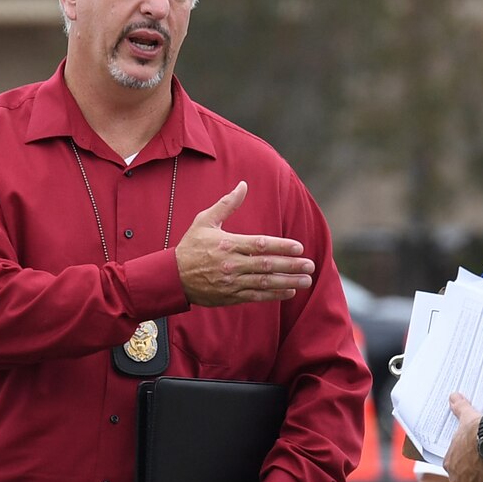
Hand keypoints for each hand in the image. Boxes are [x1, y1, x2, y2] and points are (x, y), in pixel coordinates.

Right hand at [175, 181, 315, 306]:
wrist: (172, 277)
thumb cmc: (190, 246)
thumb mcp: (204, 221)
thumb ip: (227, 204)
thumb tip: (243, 185)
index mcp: (227, 244)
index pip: (260, 244)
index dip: (281, 246)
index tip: (299, 247)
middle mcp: (231, 264)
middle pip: (266, 265)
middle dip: (291, 266)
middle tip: (310, 265)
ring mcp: (232, 282)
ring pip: (264, 283)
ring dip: (288, 282)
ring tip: (306, 281)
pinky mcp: (230, 296)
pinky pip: (256, 296)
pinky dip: (274, 295)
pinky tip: (289, 291)